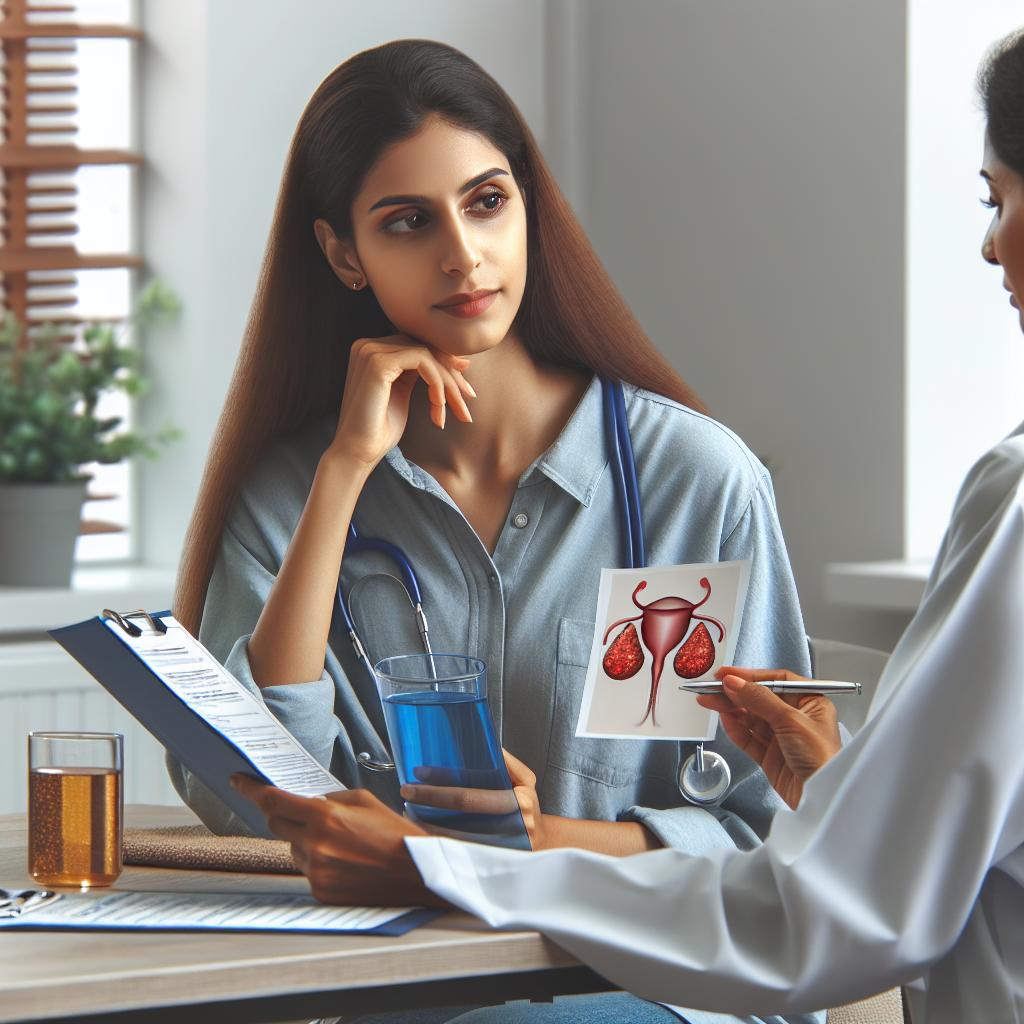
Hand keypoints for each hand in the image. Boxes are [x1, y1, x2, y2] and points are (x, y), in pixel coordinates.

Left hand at [230, 775, 447, 907]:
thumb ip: (330, 798)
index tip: (238, 780)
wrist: (416, 872)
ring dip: (306, 841)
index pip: (275, 801)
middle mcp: (315, 844)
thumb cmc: (394, 833)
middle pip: (277, 825)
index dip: (252, 790)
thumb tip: (308, 801)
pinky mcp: (321, 891)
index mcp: (325, 816)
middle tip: (303, 813)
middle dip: (284, 815)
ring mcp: (316, 871)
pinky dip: (319, 862)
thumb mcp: (364, 800)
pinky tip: (345, 861)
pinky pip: (307, 870)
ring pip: (293, 849)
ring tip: (341, 843)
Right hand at [330, 335, 475, 468]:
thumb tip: (455, 360)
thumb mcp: (402, 393)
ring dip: (448, 382)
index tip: (465, 386)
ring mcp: (371, 351)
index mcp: (373, 351)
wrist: (358, 453)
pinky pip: (423, 361)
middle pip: (425, 347)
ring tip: (458, 410)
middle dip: (452, 373)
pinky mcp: (378, 363)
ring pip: (427, 354)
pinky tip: (439, 406)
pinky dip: (438, 382)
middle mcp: (369, 345)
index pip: (418, 346)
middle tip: (469, 398)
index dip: (445, 363)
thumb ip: (417, 372)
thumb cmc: (380, 429)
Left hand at [399, 748, 546, 849]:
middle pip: (461, 812)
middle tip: (407, 791)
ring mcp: (501, 849)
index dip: (443, 781)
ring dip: (427, 823)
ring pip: (455, 836)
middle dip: (429, 799)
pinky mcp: (492, 864)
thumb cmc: (528, 809)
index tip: (420, 773)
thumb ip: (507, 762)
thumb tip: (485, 742)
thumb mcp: (526, 781)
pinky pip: (459, 853)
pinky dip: (438, 842)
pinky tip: (422, 832)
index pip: (473, 791)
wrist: (545, 846)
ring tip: (409, 812)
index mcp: (518, 801)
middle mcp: (512, 826)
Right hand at [697, 667, 841, 809]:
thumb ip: (759, 700)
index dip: (751, 676)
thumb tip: (735, 683)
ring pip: (750, 718)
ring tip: (709, 701)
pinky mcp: (770, 756)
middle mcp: (796, 718)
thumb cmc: (822, 758)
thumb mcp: (791, 720)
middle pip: (759, 699)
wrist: (823, 798)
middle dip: (735, 693)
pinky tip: (724, 719)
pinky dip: (735, 728)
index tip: (728, 674)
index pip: (776, 681)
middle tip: (712, 688)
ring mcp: (782, 737)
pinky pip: (748, 737)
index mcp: (810, 702)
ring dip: (730, 709)